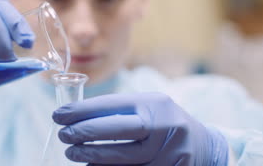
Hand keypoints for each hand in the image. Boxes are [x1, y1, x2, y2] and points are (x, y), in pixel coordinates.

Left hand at [53, 93, 227, 165]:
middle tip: (63, 135)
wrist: (204, 146)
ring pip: (122, 158)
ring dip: (92, 157)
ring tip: (72, 153)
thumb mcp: (148, 109)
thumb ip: (120, 112)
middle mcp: (164, 126)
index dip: (82, 111)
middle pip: (117, 130)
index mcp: (155, 104)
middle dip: (85, 133)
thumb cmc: (164, 123)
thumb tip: (77, 118)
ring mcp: (169, 152)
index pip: (112, 105)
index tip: (59, 115)